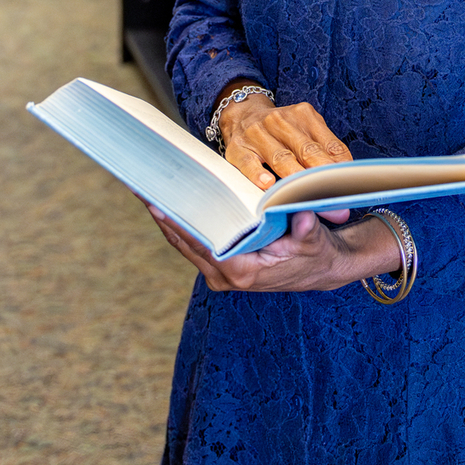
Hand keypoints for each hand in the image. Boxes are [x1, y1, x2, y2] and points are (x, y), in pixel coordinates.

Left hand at [146, 204, 401, 293]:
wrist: (323, 269)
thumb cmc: (316, 252)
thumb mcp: (315, 239)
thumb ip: (306, 228)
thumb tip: (303, 216)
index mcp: (242, 271)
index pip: (199, 244)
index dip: (176, 222)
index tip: (156, 202)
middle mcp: (225, 277)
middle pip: (184, 242)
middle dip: (163, 215)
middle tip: (141, 187)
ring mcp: (221, 274)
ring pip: (185, 244)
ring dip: (166, 219)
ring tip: (147, 191)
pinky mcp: (222, 267)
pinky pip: (193, 244)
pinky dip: (179, 225)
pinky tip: (168, 203)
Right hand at [218, 82, 352, 192]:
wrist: (242, 113)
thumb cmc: (280, 129)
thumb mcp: (305, 129)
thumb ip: (326, 149)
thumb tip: (349, 173)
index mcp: (304, 115)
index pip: (329, 145)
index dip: (342, 168)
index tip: (350, 188)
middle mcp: (281, 121)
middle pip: (308, 152)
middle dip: (322, 179)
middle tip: (334, 200)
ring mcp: (258, 134)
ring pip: (281, 158)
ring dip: (295, 179)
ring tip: (306, 196)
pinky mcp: (238, 148)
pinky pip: (249, 163)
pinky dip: (258, 174)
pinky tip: (267, 184)